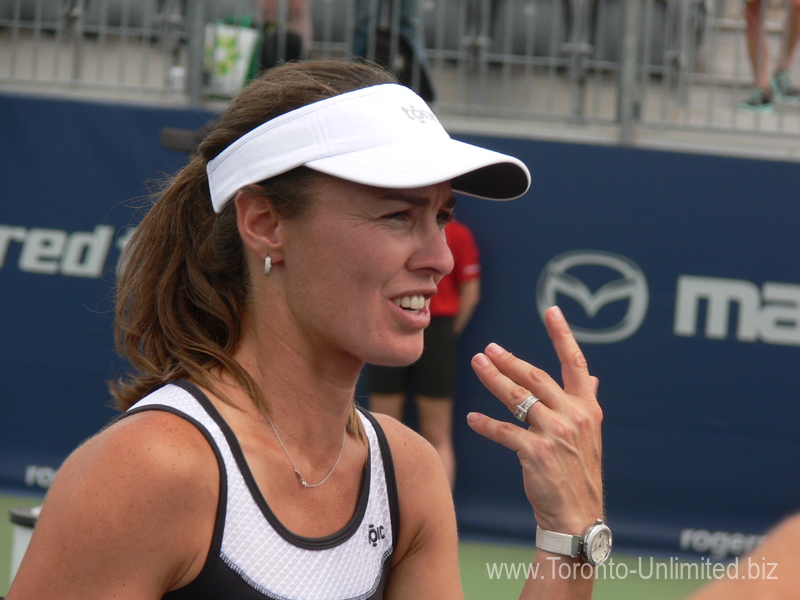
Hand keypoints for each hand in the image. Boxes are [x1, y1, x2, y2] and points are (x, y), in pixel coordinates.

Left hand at [466, 306, 602, 534]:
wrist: (577, 515)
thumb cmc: (578, 473)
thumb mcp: (590, 436)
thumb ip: (587, 404)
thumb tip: (594, 380)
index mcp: (588, 409)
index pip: (575, 364)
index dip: (563, 335)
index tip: (552, 311)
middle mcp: (574, 416)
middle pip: (536, 377)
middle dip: (510, 360)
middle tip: (488, 348)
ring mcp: (555, 434)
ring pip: (517, 398)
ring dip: (493, 379)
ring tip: (477, 365)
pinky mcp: (536, 453)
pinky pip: (504, 431)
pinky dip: (485, 425)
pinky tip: (471, 419)